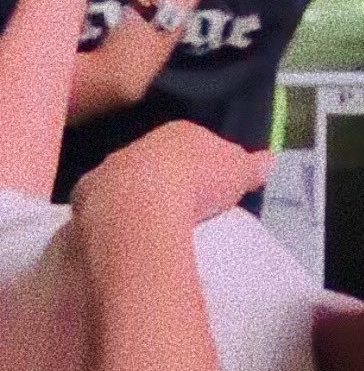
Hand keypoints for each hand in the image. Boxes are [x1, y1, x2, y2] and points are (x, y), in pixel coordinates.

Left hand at [71, 120, 271, 234]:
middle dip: (167, 179)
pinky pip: (105, 208)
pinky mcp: (87, 200)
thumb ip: (252, 165)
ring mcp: (110, 170)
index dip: (204, 162)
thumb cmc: (197, 181)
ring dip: (138, 199)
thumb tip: (269, 160)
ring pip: (127, 182)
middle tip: (184, 207)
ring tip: (156, 227)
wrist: (140, 205)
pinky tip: (128, 238)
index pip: (194, 141)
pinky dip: (115, 221)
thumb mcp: (238, 172)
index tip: (211, 184)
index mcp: (179, 132)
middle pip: (157, 160)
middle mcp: (140, 144)